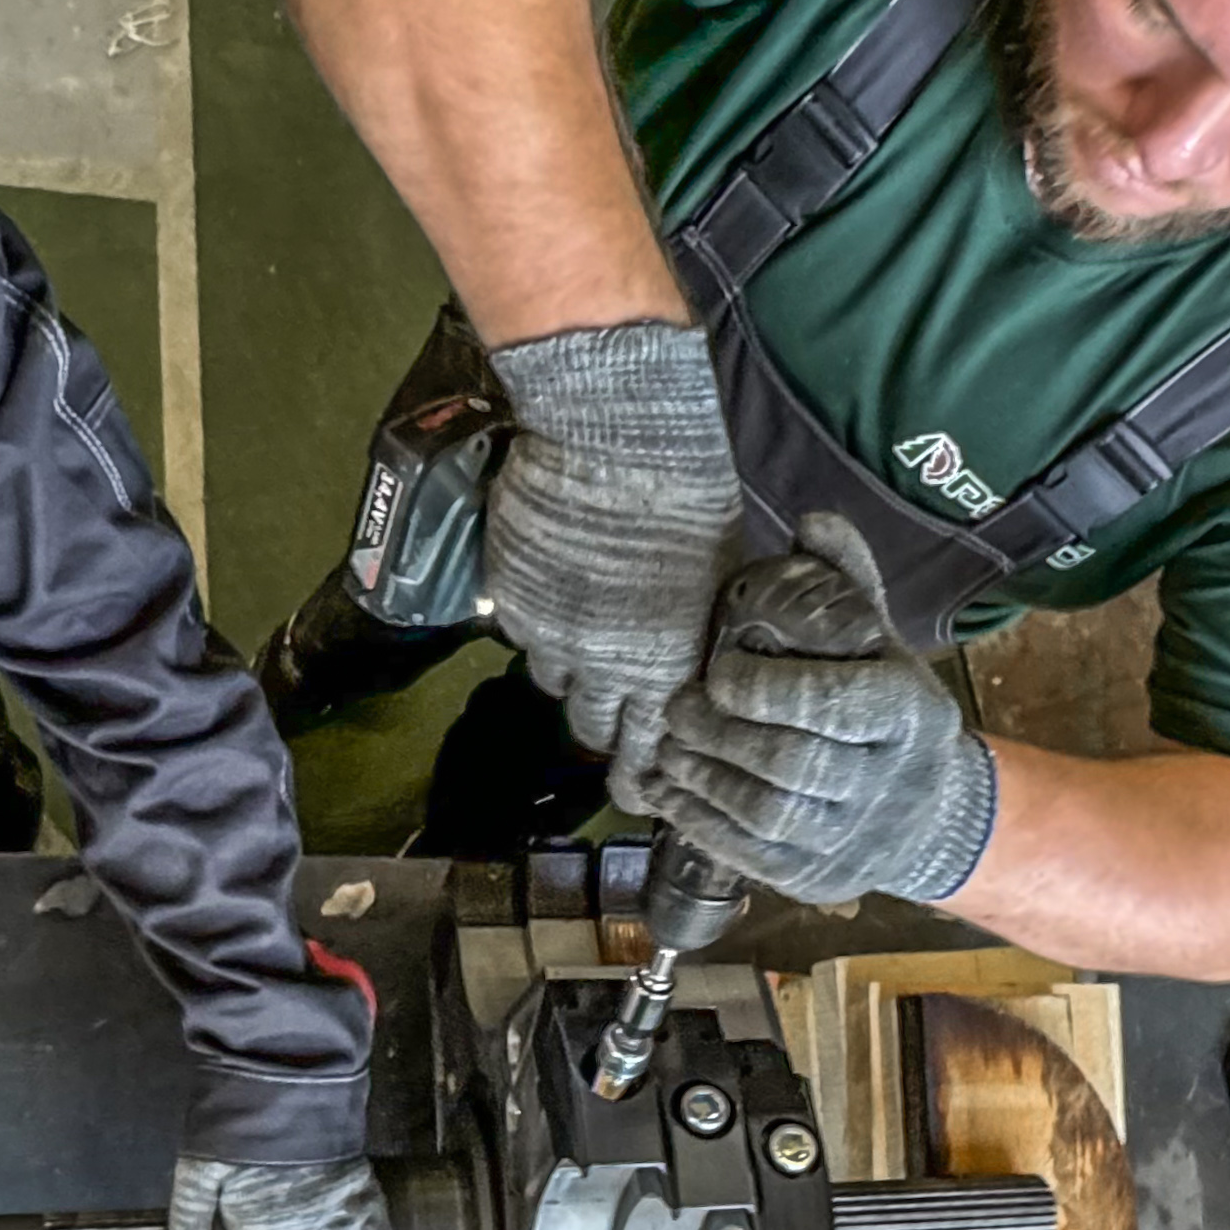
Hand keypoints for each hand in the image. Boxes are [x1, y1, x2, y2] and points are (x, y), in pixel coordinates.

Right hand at [484, 323, 739, 778]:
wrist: (613, 441)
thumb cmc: (691, 499)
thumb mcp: (720, 579)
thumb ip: (697, 637)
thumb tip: (693, 664)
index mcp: (660, 668)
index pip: (643, 753)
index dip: (638, 778)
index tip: (638, 788)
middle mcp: (598, 667)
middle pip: (588, 729)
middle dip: (602, 724)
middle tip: (609, 710)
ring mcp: (546, 635)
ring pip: (552, 678)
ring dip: (569, 667)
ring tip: (584, 630)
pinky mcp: (509, 600)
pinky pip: (522, 632)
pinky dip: (538, 621)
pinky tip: (555, 587)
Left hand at [646, 513, 997, 903]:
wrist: (931, 813)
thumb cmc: (884, 708)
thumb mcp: (880, 641)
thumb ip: (845, 581)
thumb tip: (809, 520)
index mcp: (909, 712)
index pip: (839, 704)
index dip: (770, 691)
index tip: (718, 673)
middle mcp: (890, 780)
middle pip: (793, 762)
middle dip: (722, 735)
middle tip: (676, 708)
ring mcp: (856, 837)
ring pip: (769, 812)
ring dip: (703, 779)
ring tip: (668, 748)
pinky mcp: (820, 877)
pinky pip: (752, 855)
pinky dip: (700, 822)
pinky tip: (670, 791)